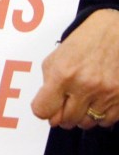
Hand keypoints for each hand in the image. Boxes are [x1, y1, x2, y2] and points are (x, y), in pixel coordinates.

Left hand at [31, 9, 118, 128]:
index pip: (43, 110)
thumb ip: (48, 84)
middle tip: (65, 105)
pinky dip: (100, 116)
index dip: (43, 110)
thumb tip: (47, 111)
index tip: (46, 106)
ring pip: (87, 123)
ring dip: (82, 116)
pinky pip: (107, 120)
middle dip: (62, 115)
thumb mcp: (56, 58)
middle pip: (65, 120)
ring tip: (82, 100)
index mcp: (62, 73)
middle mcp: (84, 85)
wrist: (115, 31)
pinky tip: (97, 101)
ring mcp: (105, 93)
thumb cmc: (84, 42)